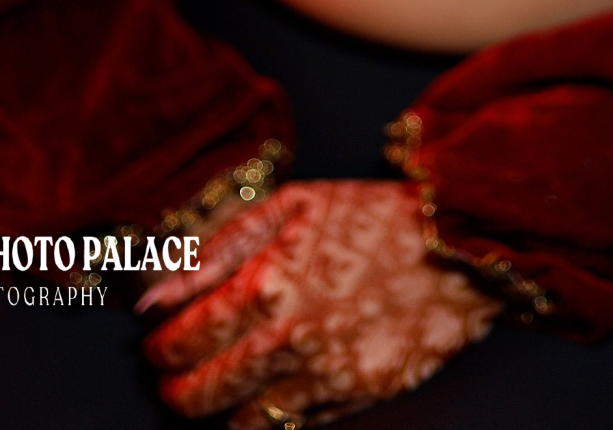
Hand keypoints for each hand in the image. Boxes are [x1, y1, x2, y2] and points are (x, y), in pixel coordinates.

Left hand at [142, 178, 498, 422]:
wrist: (457, 246)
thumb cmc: (372, 216)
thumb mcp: (291, 205)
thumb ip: (217, 250)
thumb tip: (155, 295)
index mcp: (265, 284)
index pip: (182, 339)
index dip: (159, 347)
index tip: (155, 342)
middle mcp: (286, 340)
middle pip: (200, 392)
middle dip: (175, 389)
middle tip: (172, 375)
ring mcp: (320, 377)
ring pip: (238, 421)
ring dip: (215, 410)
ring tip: (214, 388)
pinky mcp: (352, 399)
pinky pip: (289, 426)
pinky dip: (265, 418)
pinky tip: (264, 394)